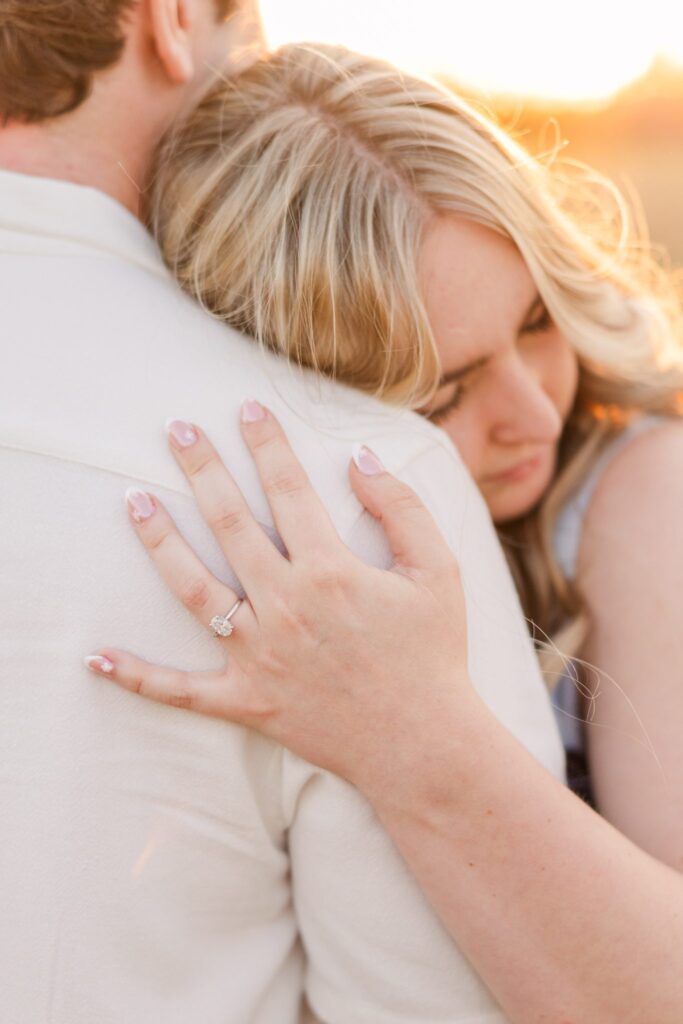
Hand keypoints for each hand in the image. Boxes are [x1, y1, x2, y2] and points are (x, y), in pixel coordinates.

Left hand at [86, 400, 474, 796]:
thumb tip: (361, 459)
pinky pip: (180, 690)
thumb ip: (402, 509)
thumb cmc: (434, 654)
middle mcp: (284, 606)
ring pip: (193, 590)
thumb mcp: (438, 572)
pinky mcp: (246, 701)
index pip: (288, 489)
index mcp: (330, 571)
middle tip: (176, 428)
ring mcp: (258, 656)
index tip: (247, 408)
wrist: (422, 744)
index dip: (266, 443)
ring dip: (160, 543)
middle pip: (230, 523)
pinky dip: (137, 677)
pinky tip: (96, 656)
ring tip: (133, 502)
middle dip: (202, 468)